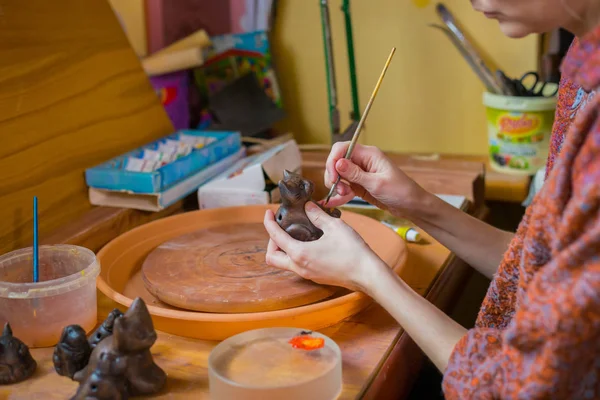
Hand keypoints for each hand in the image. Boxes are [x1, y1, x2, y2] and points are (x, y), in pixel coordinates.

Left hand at [263, 202, 386, 291]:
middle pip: (271, 257)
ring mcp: (307, 274)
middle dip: (271, 242)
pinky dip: (294, 254)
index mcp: (299, 253)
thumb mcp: (334, 226)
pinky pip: (296, 266)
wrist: (367, 274)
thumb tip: (308, 206)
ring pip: (283, 264)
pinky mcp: (315, 276)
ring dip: (282, 249)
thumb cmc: (352, 251)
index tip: (268, 213)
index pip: (275, 237)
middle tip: (280, 227)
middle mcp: (299, 267)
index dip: (269, 223)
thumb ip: (317, 215)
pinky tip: (307, 242)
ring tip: (293, 233)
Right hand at [323, 142, 428, 215]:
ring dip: (337, 185)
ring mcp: (361, 173)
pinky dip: (339, 194)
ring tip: (344, 196)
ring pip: (339, 175)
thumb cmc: (400, 191)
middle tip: (338, 189)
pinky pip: (345, 186)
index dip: (333, 160)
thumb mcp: (377, 183)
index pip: (342, 148)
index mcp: (368, 154)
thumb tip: (337, 163)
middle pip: (337, 162)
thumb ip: (355, 174)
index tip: (332, 176)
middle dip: (333, 175)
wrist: (412, 205)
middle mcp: (362, 161)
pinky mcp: (360, 185)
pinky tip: (333, 202)